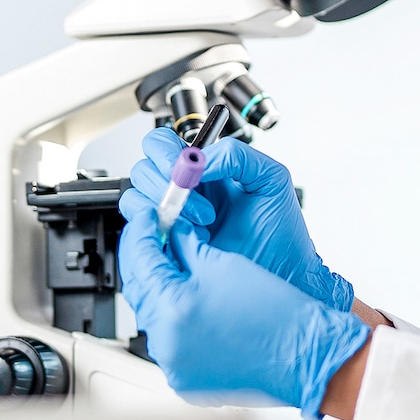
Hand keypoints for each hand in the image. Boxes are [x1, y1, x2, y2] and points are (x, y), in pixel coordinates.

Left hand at [117, 188, 367, 415]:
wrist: (304, 355)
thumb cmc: (276, 313)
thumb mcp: (223, 263)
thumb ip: (184, 245)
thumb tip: (167, 232)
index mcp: (173, 307)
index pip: (140, 257)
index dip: (142, 230)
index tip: (150, 217)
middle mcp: (167, 342)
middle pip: (139, 288)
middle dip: (146, 260)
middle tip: (158, 239)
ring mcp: (174, 366)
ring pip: (151, 315)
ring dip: (158, 290)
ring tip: (176, 270)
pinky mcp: (185, 380)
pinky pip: (167, 342)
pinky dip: (172, 320)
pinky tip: (186, 303)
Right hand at [127, 128, 353, 311]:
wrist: (284, 275)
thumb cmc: (281, 234)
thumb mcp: (269, 179)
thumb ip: (237, 156)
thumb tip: (199, 160)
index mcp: (203, 170)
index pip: (162, 144)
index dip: (163, 152)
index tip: (182, 169)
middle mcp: (182, 192)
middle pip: (142, 170)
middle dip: (165, 185)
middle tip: (198, 204)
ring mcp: (172, 221)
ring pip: (136, 200)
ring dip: (165, 210)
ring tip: (203, 225)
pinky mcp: (166, 248)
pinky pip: (140, 233)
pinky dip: (157, 232)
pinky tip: (187, 240)